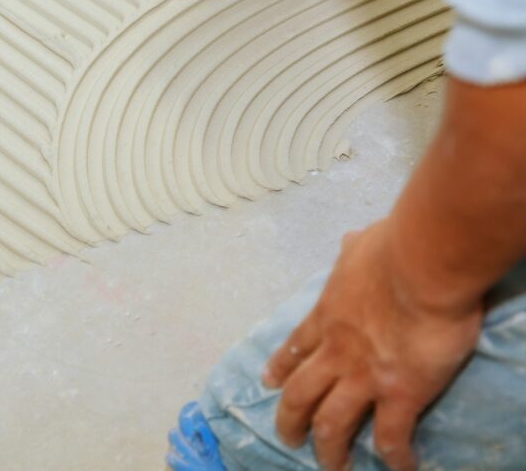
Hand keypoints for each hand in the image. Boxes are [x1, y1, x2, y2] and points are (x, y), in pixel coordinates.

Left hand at [263, 219, 482, 470]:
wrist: (423, 264)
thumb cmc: (394, 247)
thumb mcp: (360, 246)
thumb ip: (353, 252)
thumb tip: (354, 243)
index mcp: (327, 315)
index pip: (295, 346)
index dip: (279, 366)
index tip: (267, 382)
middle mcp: (336, 351)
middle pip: (299, 393)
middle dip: (289, 419)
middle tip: (288, 436)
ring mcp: (363, 375)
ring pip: (331, 423)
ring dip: (328, 449)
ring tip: (331, 465)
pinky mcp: (399, 393)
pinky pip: (389, 435)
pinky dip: (394, 455)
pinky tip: (400, 466)